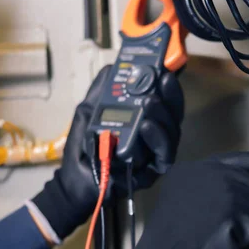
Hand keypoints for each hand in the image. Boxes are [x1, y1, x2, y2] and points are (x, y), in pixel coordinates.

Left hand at [32, 65, 183, 239]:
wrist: (75, 181)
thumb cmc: (84, 147)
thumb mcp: (88, 112)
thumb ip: (100, 91)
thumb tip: (112, 67)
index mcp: (144, 120)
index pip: (163, 101)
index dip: (166, 86)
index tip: (163, 69)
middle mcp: (155, 136)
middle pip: (173, 115)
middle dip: (170, 96)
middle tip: (162, 80)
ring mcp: (155, 154)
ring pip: (171, 133)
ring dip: (162, 115)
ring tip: (149, 102)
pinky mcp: (153, 171)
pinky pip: (162, 154)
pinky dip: (156, 138)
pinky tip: (146, 126)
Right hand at [96, 151, 248, 248]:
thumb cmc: (172, 245)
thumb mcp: (189, 202)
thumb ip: (219, 190)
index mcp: (196, 168)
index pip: (245, 160)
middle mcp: (211, 173)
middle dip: (248, 213)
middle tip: (223, 231)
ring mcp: (223, 191)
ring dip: (245, 231)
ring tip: (216, 239)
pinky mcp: (233, 213)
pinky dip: (244, 244)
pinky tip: (221, 247)